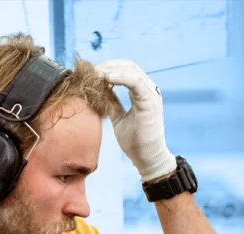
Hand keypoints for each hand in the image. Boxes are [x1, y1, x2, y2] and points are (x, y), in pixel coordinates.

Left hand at [95, 59, 176, 181]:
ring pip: (133, 71)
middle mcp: (149, 91)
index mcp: (143, 93)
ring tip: (97, 73)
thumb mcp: (119, 118)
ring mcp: (151, 95)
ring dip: (112, 69)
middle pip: (130, 66)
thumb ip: (113, 103)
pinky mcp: (150, 103)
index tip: (92, 72)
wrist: (147, 159)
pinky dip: (121, 77)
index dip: (110, 68)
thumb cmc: (135, 142)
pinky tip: (107, 79)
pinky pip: (136, 83)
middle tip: (92, 70)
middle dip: (109, 65)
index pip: (127, 70)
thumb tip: (99, 92)